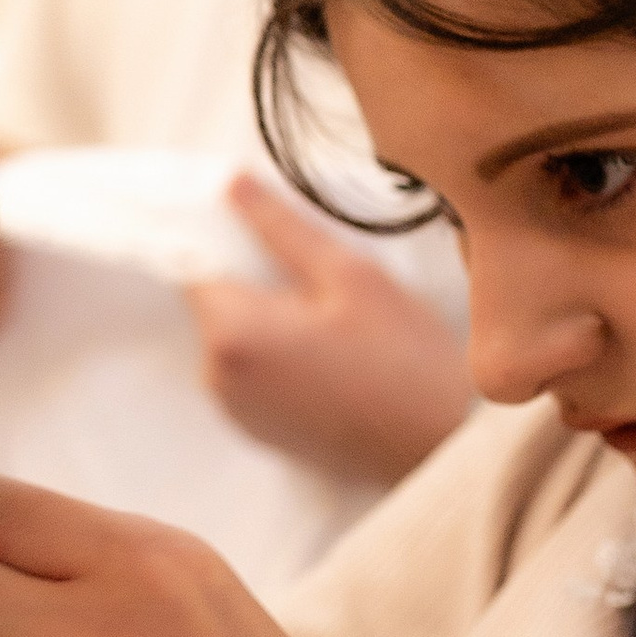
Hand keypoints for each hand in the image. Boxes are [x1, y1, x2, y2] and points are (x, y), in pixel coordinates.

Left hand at [185, 176, 471, 485]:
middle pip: (214, 298)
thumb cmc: (406, 361)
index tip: (264, 227)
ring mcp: (233, 409)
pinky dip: (276, 351)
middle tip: (322, 276)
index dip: (224, 235)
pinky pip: (249, 369)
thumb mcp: (352, 277)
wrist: (441, 452)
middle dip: (255, 277)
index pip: (194, 261)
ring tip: (334, 318)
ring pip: (234, 333)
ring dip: (268, 315)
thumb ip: (281, 228)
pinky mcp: (255, 429)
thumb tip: (230, 184)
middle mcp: (215, 375)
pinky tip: (330, 352)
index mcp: (231, 332)